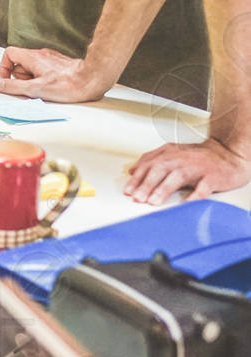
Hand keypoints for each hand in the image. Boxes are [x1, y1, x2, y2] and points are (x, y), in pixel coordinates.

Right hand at [0, 47, 111, 102]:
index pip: (9, 54)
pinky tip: (52, 86)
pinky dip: (43, 78)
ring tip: (43, 87)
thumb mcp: (36, 89)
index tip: (7, 79)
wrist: (92, 80)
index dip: (4, 67)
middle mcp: (41, 55)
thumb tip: (0, 85)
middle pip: (19, 63)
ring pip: (31, 67)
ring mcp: (50, 59)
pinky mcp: (58, 64)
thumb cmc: (69, 84)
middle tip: (30, 86)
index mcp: (33, 57)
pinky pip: (43, 70)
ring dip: (32, 79)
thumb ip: (14, 86)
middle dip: (20, 77)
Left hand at [124, 138, 250, 203]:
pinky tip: (186, 203)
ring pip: (177, 177)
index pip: (148, 165)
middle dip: (146, 184)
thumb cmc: (197, 157)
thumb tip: (132, 170)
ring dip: (163, 189)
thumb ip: (151, 160)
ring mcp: (197, 168)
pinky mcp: (212, 177)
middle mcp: (181, 159)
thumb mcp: (171, 153)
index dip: (137, 179)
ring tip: (153, 202)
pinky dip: (194, 195)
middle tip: (137, 198)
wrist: (228, 154)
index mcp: (169, 154)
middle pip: (160, 169)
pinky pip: (203, 187)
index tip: (128, 191)